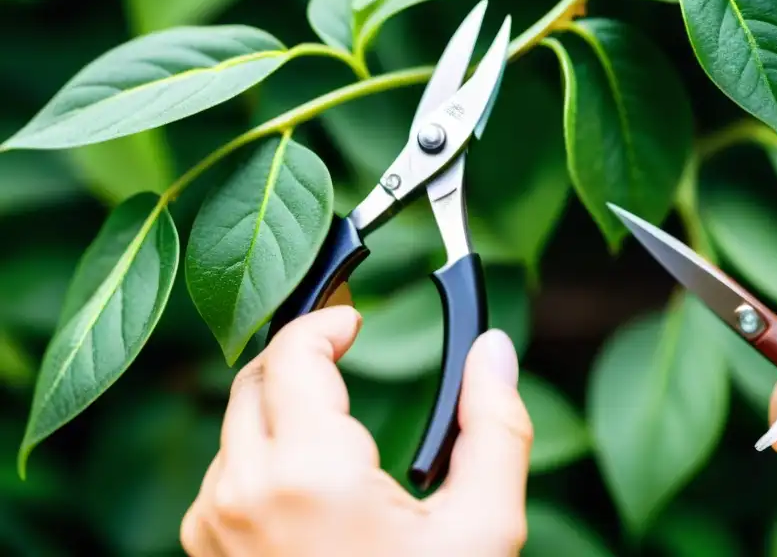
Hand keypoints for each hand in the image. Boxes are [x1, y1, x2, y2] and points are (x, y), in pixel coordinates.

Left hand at [180, 306, 532, 556]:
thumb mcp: (481, 528)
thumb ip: (494, 426)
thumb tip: (493, 351)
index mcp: (308, 472)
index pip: (293, 351)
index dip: (325, 320)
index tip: (355, 318)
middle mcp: (243, 491)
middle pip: (256, 376)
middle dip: (302, 354)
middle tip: (346, 348)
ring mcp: (214, 524)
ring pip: (236, 422)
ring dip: (281, 400)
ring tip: (335, 413)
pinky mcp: (207, 550)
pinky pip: (225, 469)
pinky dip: (262, 447)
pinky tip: (309, 471)